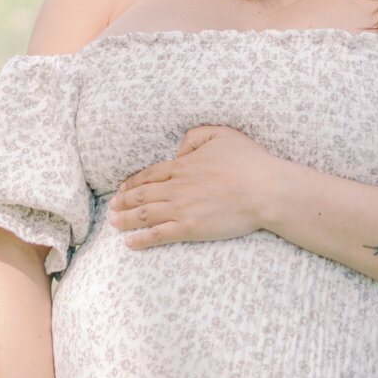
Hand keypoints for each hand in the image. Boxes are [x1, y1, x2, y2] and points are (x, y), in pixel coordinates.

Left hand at [108, 125, 290, 248]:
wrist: (264, 190)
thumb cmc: (249, 162)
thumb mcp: (222, 135)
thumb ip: (196, 136)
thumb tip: (180, 150)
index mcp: (184, 166)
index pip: (151, 175)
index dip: (134, 182)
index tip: (124, 188)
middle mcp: (177, 188)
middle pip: (141, 195)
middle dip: (123, 201)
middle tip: (113, 207)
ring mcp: (181, 209)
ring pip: (144, 214)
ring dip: (126, 219)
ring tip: (114, 223)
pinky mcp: (189, 228)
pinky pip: (158, 234)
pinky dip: (141, 239)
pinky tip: (130, 243)